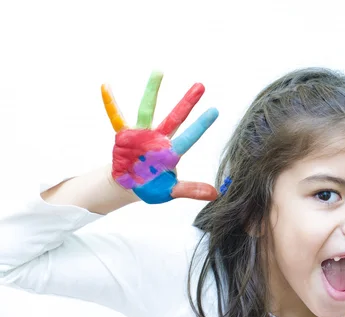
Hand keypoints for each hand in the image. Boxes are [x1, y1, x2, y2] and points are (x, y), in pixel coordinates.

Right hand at [101, 71, 218, 203]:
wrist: (129, 186)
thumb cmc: (151, 186)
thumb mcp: (171, 191)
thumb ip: (190, 190)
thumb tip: (216, 194)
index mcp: (171, 153)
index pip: (190, 137)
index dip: (201, 125)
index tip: (215, 110)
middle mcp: (159, 139)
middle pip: (176, 117)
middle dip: (187, 102)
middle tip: (201, 85)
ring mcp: (141, 135)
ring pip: (147, 110)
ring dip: (152, 91)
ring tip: (159, 71)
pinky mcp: (123, 136)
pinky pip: (116, 117)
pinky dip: (110, 103)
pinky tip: (106, 86)